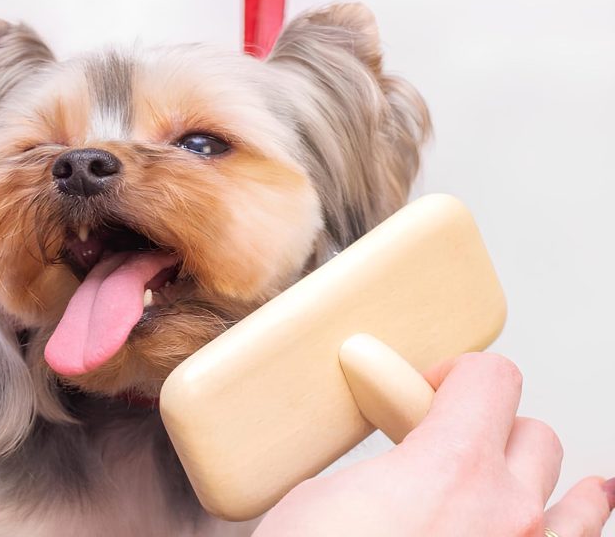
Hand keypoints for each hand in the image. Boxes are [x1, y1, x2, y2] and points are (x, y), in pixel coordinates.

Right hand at [255, 353, 613, 536]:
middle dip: (490, 428)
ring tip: (513, 477)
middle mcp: (508, 514)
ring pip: (573, 498)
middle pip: (533, 435)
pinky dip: (574, 524)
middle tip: (446, 442)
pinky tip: (575, 513)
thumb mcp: (319, 497)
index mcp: (452, 468)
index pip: (491, 377)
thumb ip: (375, 468)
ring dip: (535, 480)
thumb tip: (380, 470)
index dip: (455, 374)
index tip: (428, 391)